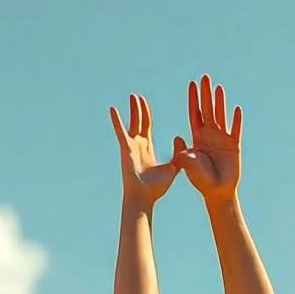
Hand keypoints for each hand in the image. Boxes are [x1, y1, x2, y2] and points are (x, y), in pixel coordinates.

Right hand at [109, 94, 181, 209]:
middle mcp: (138, 145)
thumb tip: (180, 140)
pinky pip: (121, 131)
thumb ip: (178, 154)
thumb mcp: (172, 168)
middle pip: (139, 122)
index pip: (147, 127)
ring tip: (133, 96)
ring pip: (133, 123)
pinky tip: (113, 109)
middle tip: (137, 96)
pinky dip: (117, 120)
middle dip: (139, 108)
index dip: (146, 114)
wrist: (144, 198)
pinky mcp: (127, 149)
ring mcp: (131, 146)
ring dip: (134, 110)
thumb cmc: (156, 188)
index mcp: (147, 149)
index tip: (145, 103)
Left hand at [171, 74, 241, 205]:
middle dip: (205, 94)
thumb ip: (182, 152)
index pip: (195, 114)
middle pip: (208, 110)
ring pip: (221, 116)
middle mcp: (210, 135)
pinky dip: (236, 120)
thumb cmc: (201, 181)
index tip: (192, 84)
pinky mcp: (234, 146)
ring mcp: (223, 139)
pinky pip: (236, 130)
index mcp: (198, 138)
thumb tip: (177, 137)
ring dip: (220, 102)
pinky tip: (236, 109)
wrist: (217, 193)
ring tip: (218, 88)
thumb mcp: (188, 165)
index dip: (193, 99)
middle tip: (204, 77)